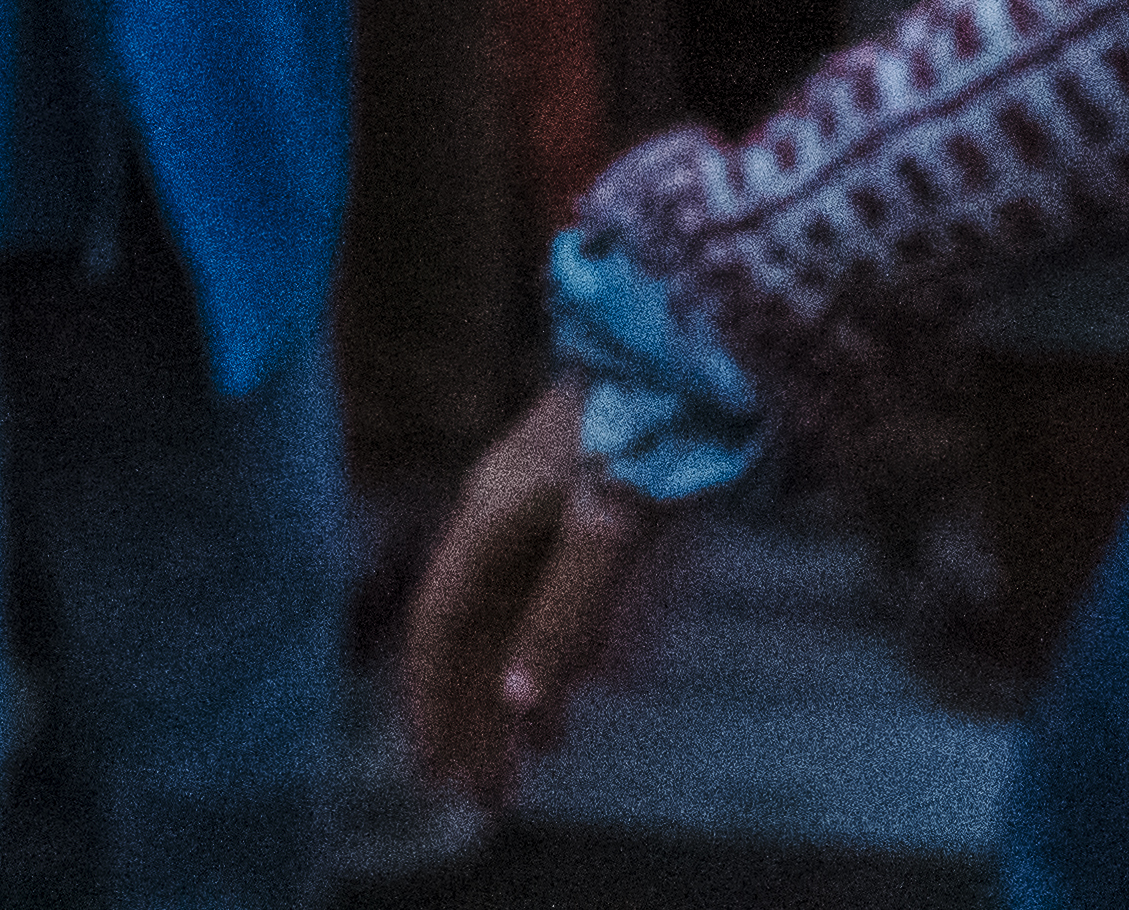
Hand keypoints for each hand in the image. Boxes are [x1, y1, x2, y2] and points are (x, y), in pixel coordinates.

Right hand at [404, 381, 665, 808]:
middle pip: (474, 630)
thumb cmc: (651, 422)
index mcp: (492, 514)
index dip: (433, 699)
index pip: (441, 625)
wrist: (695, 334)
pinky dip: (555, 646)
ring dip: (516, 687)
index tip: (439, 770)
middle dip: (475, 715)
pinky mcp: (586, 497)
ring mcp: (543, 502)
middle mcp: (504, 511)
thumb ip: (565, 612)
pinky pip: (551, 590)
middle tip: (489, 794)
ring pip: (513, 613)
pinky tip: (578, 683)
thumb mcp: (609, 524)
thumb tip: (516, 699)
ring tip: (534, 755)